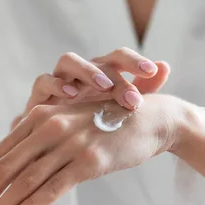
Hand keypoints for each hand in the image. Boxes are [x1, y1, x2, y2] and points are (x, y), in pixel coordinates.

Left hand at [0, 94, 180, 204]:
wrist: (149, 118)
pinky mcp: (89, 161)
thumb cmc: (104, 124)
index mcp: (38, 116)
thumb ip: (38, 143)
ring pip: (23, 181)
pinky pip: (52, 187)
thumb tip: (10, 174)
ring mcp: (69, 142)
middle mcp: (49, 126)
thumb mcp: (67, 126)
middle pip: (2, 169)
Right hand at [13, 48, 169, 127]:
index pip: (120, 59)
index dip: (135, 62)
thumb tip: (165, 66)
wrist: (58, 145)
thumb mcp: (121, 110)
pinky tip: (70, 94)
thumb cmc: (93, 124)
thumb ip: (144, 89)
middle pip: (98, 59)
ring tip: (103, 85)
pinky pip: (44, 81)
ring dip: (87, 71)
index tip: (152, 71)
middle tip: (131, 95)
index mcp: (104, 74)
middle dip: (116, 74)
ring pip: (69, 61)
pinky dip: (56, 84)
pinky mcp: (39, 95)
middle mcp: (82, 73)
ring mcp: (60, 80)